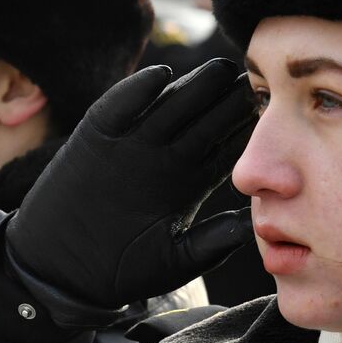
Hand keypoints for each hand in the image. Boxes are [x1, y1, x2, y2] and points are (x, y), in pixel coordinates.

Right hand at [6, 60, 254, 310]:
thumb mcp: (177, 259)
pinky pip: (118, 108)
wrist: (66, 270)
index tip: (275, 116)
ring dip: (192, 88)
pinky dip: (136, 92)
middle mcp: (166, 157)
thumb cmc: (126, 270)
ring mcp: (132, 144)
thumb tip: (251, 226)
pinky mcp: (96, 138)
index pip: (226, 147)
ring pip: (167, 107)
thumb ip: (213, 242)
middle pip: (203, 120)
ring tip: (220, 72)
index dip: (248, 131)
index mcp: (191, 181)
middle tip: (255, 81)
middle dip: (228, 101)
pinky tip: (160, 77)